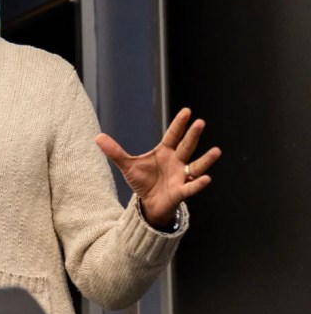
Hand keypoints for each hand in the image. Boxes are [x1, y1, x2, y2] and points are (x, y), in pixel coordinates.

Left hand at [95, 107, 221, 228]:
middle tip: (200, 122)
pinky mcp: (181, 191)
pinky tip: (206, 178)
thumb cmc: (143, 181)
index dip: (179, 124)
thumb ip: (115, 151)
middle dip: (193, 135)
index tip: (187, 111)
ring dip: (206, 159)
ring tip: (216, 151)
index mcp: (165, 152)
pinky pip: (191, 187)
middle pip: (186, 146)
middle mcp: (177, 162)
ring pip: (196, 166)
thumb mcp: (127, 165)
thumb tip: (97, 137)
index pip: (173, 135)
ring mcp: (181, 176)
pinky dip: (198, 183)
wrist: (148, 203)